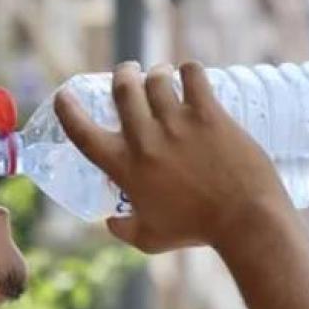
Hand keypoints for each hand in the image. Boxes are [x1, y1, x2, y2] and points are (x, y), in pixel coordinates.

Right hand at [54, 61, 292, 252]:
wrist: (245, 221)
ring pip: (157, 78)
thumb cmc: (196, 231)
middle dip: (123, 74)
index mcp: (125, 167)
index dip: (67, 108)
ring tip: (163, 74)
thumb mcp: (150, 239)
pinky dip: (189, 69)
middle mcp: (145, 140)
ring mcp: (177, 124)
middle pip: (122, 88)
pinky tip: (191, 74)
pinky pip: (193, 75)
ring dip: (157, 72)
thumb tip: (110, 222)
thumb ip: (124, 230)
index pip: (81, 131)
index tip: (64, 95)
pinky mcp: (209, 115)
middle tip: (129, 72)